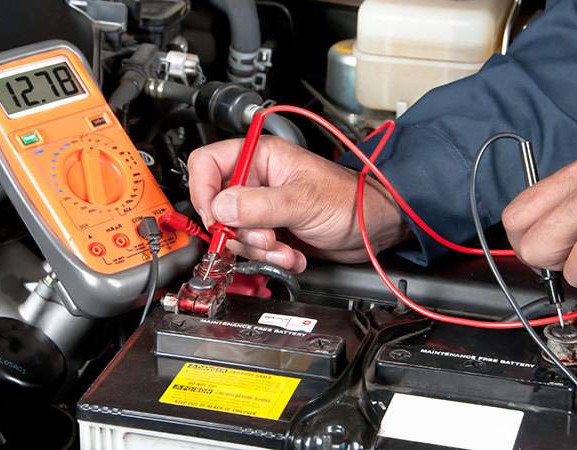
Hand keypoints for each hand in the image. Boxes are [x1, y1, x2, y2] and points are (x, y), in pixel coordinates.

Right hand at [188, 136, 408, 271]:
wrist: (373, 229)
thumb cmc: (351, 200)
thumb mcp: (302, 201)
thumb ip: (259, 205)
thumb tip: (220, 209)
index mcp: (261, 158)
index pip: (207, 164)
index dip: (203, 190)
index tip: (215, 216)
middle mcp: (257, 181)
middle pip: (218, 207)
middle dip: (240, 232)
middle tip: (265, 239)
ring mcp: (262, 208)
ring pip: (234, 234)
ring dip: (259, 250)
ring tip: (285, 250)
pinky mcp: (271, 232)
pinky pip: (253, 250)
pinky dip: (271, 259)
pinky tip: (293, 256)